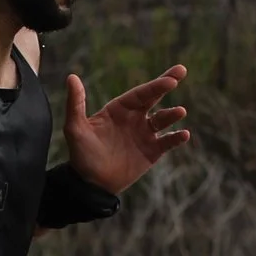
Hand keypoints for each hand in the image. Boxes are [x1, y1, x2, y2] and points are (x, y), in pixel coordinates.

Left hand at [64, 65, 191, 194]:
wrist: (91, 185)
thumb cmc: (82, 155)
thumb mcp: (75, 128)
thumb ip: (75, 103)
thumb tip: (72, 77)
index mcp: (118, 109)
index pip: (139, 93)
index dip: (154, 86)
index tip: (169, 80)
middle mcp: (133, 118)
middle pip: (153, 98)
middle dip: (167, 84)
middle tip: (181, 70)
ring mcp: (144, 135)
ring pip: (162, 120)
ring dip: (172, 115)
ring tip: (180, 112)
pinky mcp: (151, 152)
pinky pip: (167, 142)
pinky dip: (176, 138)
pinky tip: (184, 134)